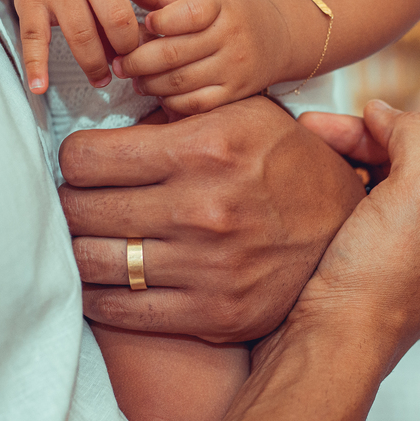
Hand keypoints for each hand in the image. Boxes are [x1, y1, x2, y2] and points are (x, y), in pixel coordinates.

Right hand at [6, 0, 185, 92]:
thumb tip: (175, 27)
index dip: (173, 12)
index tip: (174, 36)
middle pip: (118, 18)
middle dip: (129, 48)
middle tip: (132, 62)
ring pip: (80, 35)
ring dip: (94, 64)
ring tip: (103, 78)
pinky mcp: (29, 0)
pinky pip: (33, 37)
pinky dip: (35, 65)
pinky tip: (40, 86)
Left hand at [57, 95, 365, 341]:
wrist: (349, 231)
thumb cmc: (286, 162)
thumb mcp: (244, 113)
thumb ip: (177, 109)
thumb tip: (108, 108)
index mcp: (204, 148)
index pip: (85, 158)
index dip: (75, 159)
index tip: (84, 164)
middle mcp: (202, 208)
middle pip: (80, 210)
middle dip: (69, 203)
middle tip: (77, 201)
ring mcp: (206, 267)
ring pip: (92, 262)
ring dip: (79, 249)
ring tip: (88, 237)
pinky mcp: (212, 312)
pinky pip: (121, 310)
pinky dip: (98, 295)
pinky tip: (102, 279)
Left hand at [111, 0, 292, 115]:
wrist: (279, 37)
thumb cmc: (231, 6)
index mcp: (221, 3)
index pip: (187, 13)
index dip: (158, 21)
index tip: (143, 23)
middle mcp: (230, 35)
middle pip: (174, 53)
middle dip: (138, 60)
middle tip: (118, 61)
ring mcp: (234, 66)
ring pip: (181, 81)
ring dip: (148, 83)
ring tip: (133, 76)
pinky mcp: (235, 92)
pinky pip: (196, 104)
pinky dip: (171, 102)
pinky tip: (158, 93)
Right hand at [289, 102, 419, 372]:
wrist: (320, 356)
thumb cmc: (373, 285)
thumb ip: (416, 136)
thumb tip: (384, 112)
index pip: (410, 157)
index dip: (364, 130)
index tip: (317, 124)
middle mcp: (418, 263)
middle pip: (380, 180)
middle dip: (340, 153)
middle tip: (296, 139)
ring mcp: (374, 283)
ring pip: (348, 210)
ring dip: (318, 183)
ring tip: (285, 171)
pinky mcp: (334, 299)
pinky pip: (321, 241)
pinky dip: (303, 218)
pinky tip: (283, 213)